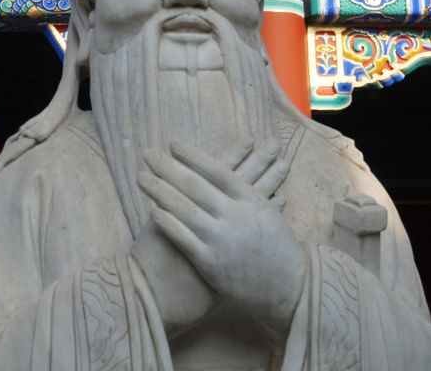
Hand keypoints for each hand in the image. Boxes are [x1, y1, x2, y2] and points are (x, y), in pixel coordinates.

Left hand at [139, 139, 305, 335]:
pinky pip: (182, 238)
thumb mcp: (267, 211)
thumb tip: (222, 171)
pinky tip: (151, 210)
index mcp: (251, 199)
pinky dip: (166, 222)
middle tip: (148, 154)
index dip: (192, 156)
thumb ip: (247, 191)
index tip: (173, 144)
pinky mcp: (210, 263)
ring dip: (159, 190)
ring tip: (141, 177)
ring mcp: (221, 239)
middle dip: (168, 167)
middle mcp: (235, 216)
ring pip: (184, 209)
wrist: (289, 285)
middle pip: (195, 185)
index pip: (217, 170)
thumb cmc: (278, 246)